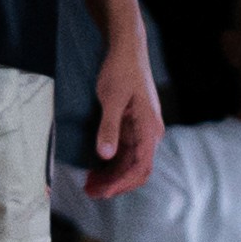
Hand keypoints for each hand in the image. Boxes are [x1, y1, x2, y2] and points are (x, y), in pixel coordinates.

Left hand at [87, 33, 162, 197]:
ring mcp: (142, 131)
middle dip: (115, 184)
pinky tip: (97, 168)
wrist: (127, 50)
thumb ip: (109, 128)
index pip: (141, 167)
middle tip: (90, 191)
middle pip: (136, 169)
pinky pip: (125, 152)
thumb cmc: (121, 71)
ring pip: (130, 163)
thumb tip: (105, 155)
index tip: (102, 191)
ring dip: (112, 176)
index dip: (121, 183)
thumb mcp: (112, 99)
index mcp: (149, 128)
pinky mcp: (133, 127)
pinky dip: (112, 164)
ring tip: (90, 184)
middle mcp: (150, 133)